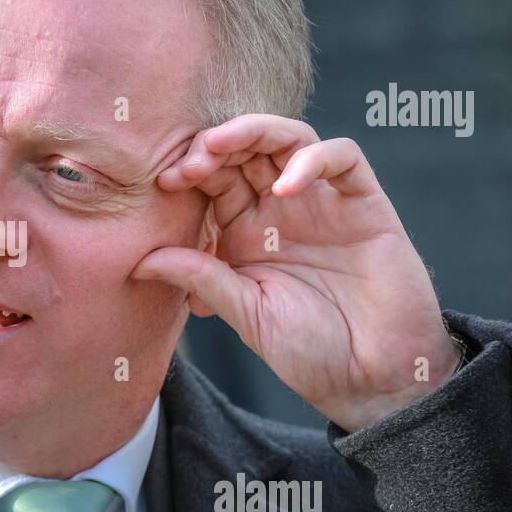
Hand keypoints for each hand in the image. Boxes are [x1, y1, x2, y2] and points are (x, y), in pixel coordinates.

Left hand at [132, 113, 459, 432]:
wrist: (372, 379)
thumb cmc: (309, 350)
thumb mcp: (244, 312)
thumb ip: (199, 277)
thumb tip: (140, 260)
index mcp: (246, 231)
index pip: (215, 178)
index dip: (190, 170)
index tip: (164, 182)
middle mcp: (282, 209)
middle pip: (247, 150)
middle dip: (214, 146)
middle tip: (190, 162)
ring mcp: (323, 202)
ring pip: (290, 139)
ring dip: (254, 132)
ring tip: (221, 147)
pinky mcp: (365, 204)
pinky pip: (342, 159)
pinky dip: (313, 160)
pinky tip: (284, 188)